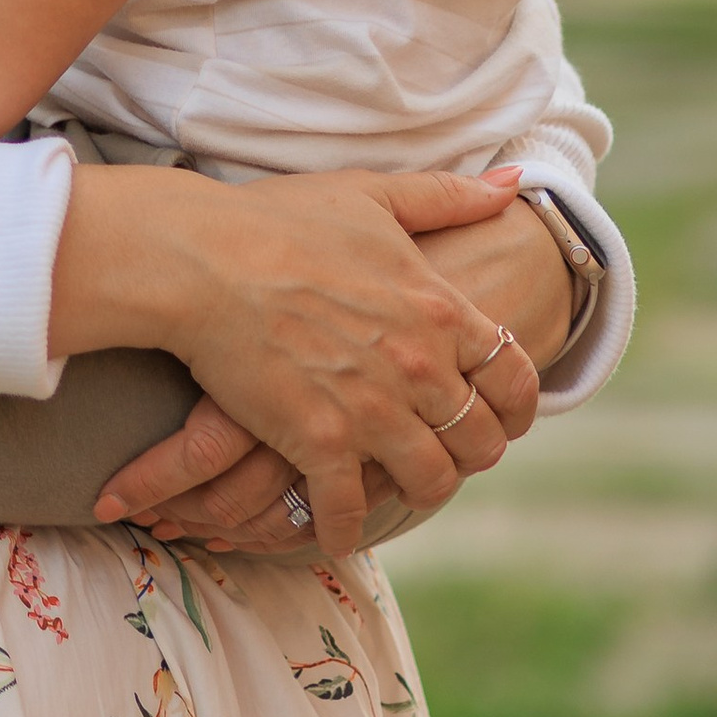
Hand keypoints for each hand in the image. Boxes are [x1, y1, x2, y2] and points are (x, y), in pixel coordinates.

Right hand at [56, 154, 536, 557]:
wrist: (199, 257)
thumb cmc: (275, 219)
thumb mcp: (369, 195)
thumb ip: (444, 196)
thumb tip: (510, 187)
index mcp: (437, 308)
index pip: (513, 375)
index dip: (518, 405)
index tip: (503, 416)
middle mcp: (419, 366)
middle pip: (481, 439)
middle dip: (471, 454)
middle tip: (449, 455)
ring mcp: (372, 409)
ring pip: (430, 480)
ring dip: (418, 490)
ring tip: (397, 488)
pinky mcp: (319, 441)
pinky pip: (350, 509)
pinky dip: (345, 528)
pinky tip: (335, 530)